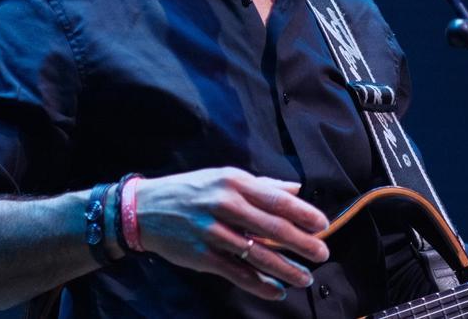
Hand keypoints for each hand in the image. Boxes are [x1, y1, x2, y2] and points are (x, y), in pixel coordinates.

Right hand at [135, 167, 329, 300]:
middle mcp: (224, 204)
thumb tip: (296, 189)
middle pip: (273, 228)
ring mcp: (212, 232)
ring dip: (286, 269)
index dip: (304, 215)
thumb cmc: (191, 191)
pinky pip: (237, 274)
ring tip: (305, 277)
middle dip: (303, 243)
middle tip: (323, 254)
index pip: (277, 199)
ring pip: (258, 255)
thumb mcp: (223, 177)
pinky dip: (260, 285)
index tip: (323, 226)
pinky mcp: (202, 256)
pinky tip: (276, 290)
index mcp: (233, 181)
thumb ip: (261, 185)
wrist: (144, 209)